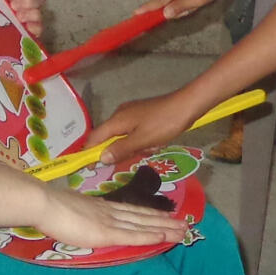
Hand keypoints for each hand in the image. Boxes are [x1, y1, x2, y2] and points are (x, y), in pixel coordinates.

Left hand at [0, 0, 44, 37]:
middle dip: (26, 0)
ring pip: (38, 13)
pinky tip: (23, 26)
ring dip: (30, 13)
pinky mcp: (23, 36)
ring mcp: (22, 22)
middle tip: (12, 5)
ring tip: (17, 17)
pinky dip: (34, 27)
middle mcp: (18, 6)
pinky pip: (38, 30)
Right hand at [28, 179, 188, 248]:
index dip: (152, 214)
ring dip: (165, 228)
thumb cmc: (51, 207)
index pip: (133, 211)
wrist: (44, 203)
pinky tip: (164, 238)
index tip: (167, 216)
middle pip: (144, 217)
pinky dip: (149, 236)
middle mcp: (111, 212)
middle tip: (186, 224)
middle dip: (166, 221)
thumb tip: (89, 220)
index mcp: (103, 207)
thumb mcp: (74, 209)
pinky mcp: (106, 233)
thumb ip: (86, 215)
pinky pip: (132, 236)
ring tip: (183, 231)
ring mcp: (110, 221)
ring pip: (144, 225)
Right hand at [85, 89, 205, 166]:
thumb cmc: (165, 122)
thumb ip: (121, 149)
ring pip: (123, 137)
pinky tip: (156, 143)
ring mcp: (132, 114)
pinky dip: (141, 141)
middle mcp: (120, 115)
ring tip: (151, 147)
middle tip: (132, 158)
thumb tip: (101, 158)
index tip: (87, 169)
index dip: (89, 153)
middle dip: (118, 151)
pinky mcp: (142, 115)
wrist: (187, 105)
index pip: (94, 138)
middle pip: (108, 138)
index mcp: (117, 120)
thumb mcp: (142, 140)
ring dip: (134, 147)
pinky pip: (135, 133)